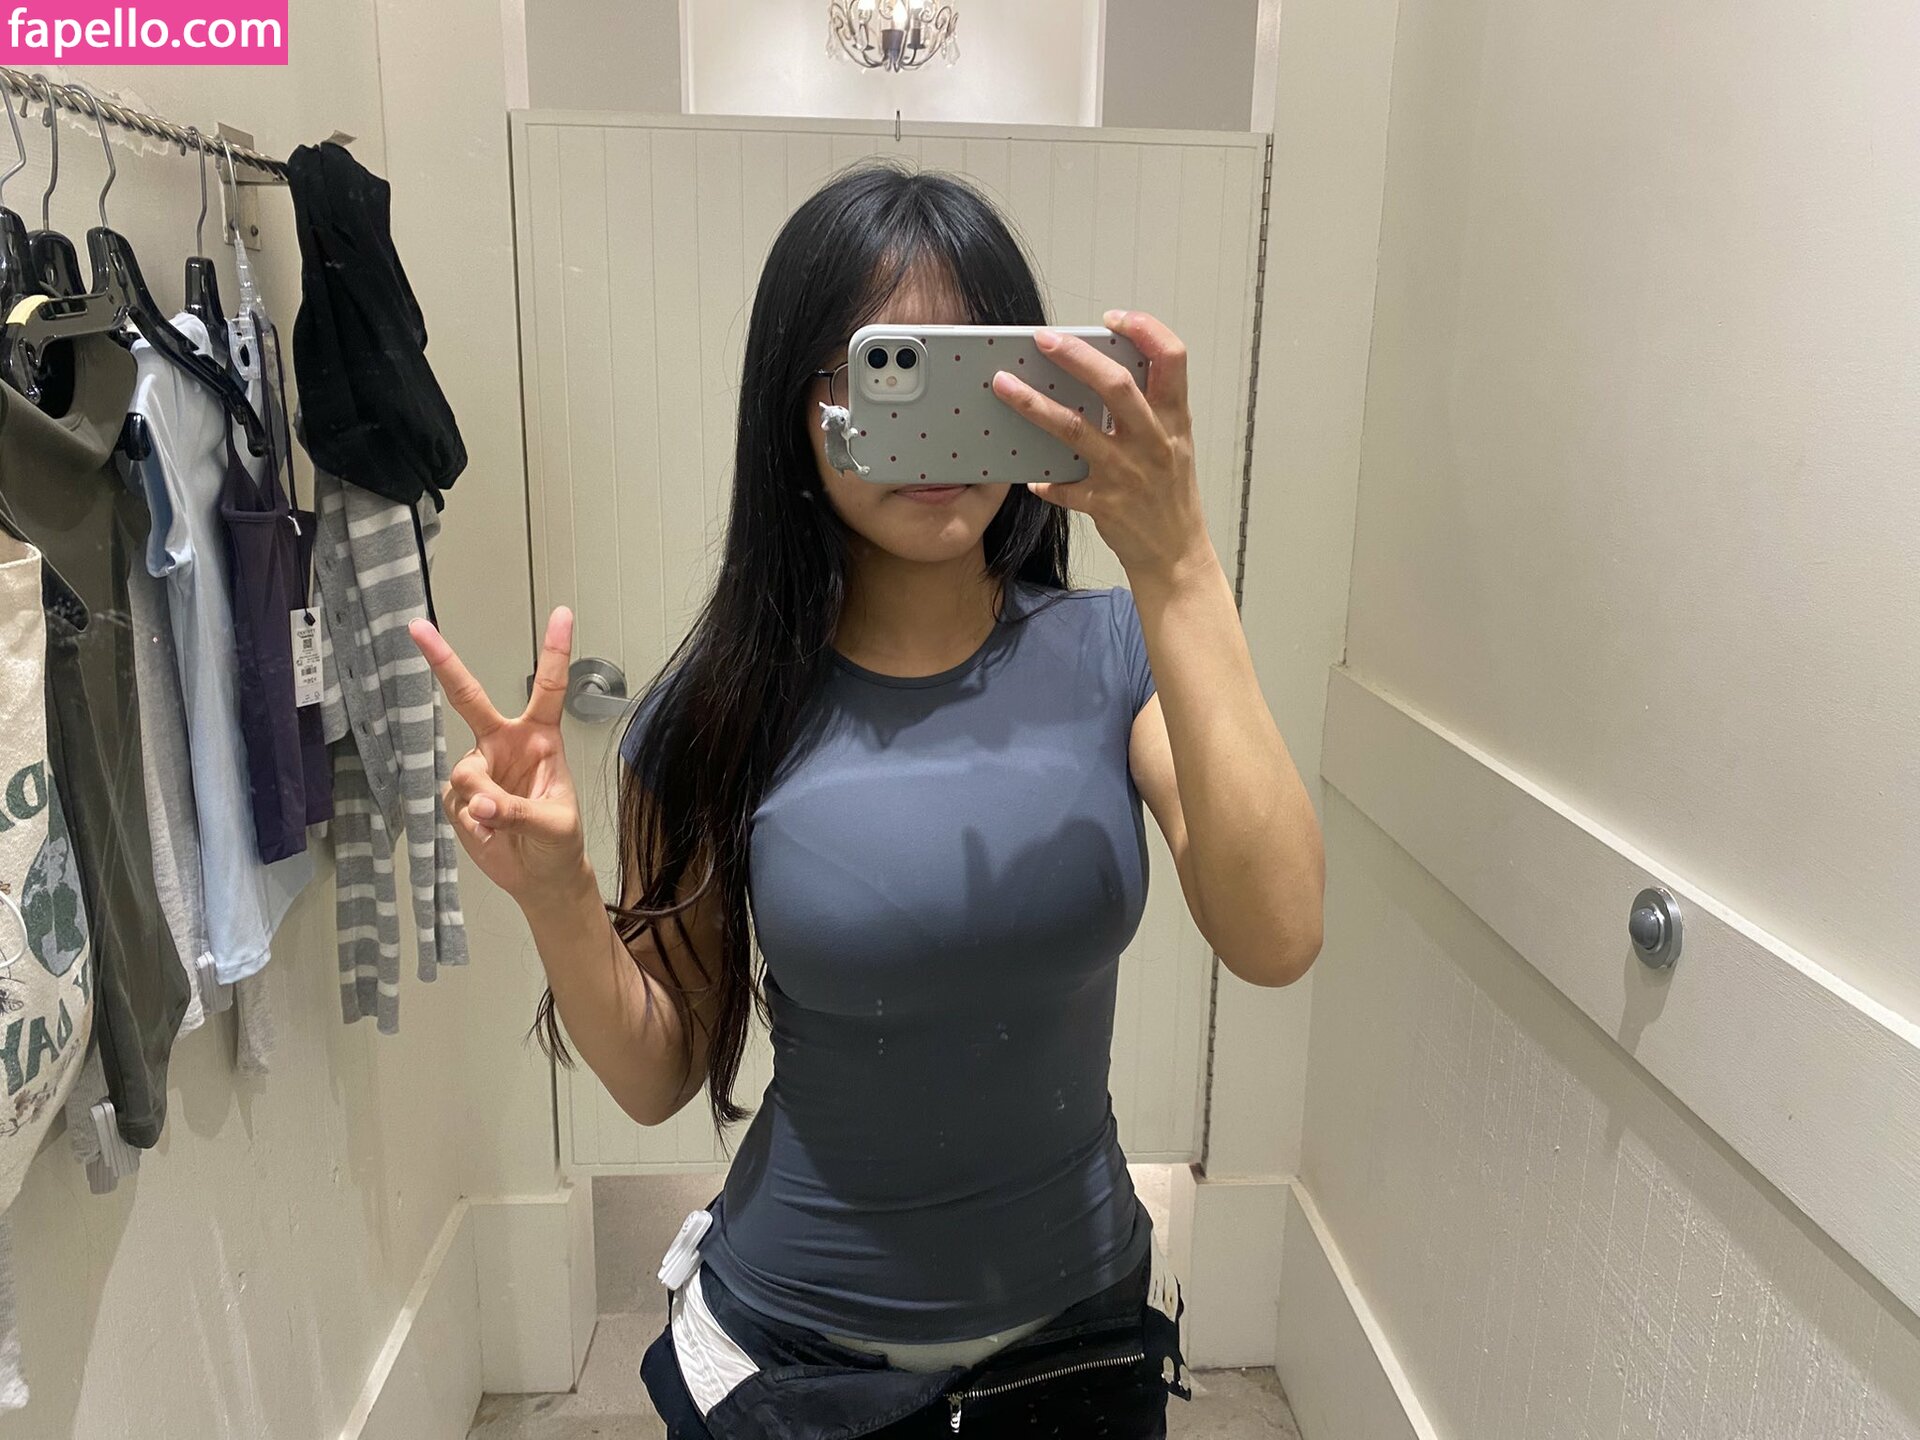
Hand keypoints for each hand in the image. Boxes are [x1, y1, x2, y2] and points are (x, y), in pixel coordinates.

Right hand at [409, 607, 591, 906]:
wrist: (540, 876)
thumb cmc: (559, 843)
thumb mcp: (554, 826)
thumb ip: (517, 811)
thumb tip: (478, 804)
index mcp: (541, 738)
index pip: (549, 688)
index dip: (555, 651)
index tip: (561, 612)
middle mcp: (505, 744)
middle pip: (469, 698)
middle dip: (443, 662)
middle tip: (418, 628)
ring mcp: (479, 768)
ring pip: (465, 773)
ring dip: (481, 801)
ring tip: (501, 823)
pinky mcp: (459, 796)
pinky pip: (456, 801)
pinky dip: (472, 822)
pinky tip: (488, 833)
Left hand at [990, 310, 1213, 584]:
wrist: (1177, 555)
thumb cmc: (1171, 494)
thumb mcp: (1175, 445)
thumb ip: (1149, 410)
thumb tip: (1099, 374)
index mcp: (1175, 420)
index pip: (1172, 359)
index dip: (1146, 330)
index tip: (1114, 318)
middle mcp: (1153, 441)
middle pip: (1116, 386)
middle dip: (1077, 356)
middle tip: (1042, 338)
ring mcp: (1128, 473)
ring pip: (1076, 429)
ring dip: (1035, 405)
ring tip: (1004, 385)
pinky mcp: (1105, 504)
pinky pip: (1064, 487)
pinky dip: (1045, 481)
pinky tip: (1031, 478)